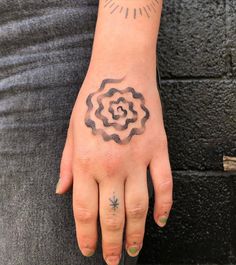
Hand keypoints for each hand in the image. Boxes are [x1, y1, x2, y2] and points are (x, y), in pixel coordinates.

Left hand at [56, 62, 172, 264]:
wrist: (120, 73)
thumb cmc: (92, 100)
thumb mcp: (71, 130)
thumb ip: (67, 164)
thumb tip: (62, 191)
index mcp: (86, 161)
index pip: (85, 211)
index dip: (86, 236)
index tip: (88, 251)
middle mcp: (111, 165)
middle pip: (112, 216)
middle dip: (112, 243)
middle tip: (113, 260)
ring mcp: (138, 159)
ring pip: (139, 207)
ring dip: (137, 233)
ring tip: (134, 249)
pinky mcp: (159, 149)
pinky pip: (165, 185)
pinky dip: (165, 206)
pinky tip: (159, 221)